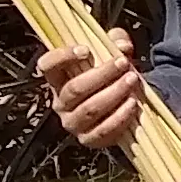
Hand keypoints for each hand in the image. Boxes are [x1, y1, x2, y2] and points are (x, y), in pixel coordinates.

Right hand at [37, 33, 144, 150]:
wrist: (123, 106)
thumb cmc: (111, 77)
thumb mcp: (111, 53)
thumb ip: (116, 42)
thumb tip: (122, 45)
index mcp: (58, 79)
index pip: (47, 66)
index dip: (62, 57)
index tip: (86, 50)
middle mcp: (61, 103)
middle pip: (75, 88)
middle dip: (102, 74)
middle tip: (123, 63)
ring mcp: (73, 123)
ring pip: (90, 109)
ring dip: (113, 93)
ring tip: (133, 80)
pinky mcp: (89, 139)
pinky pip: (103, 130)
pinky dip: (120, 117)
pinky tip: (133, 104)